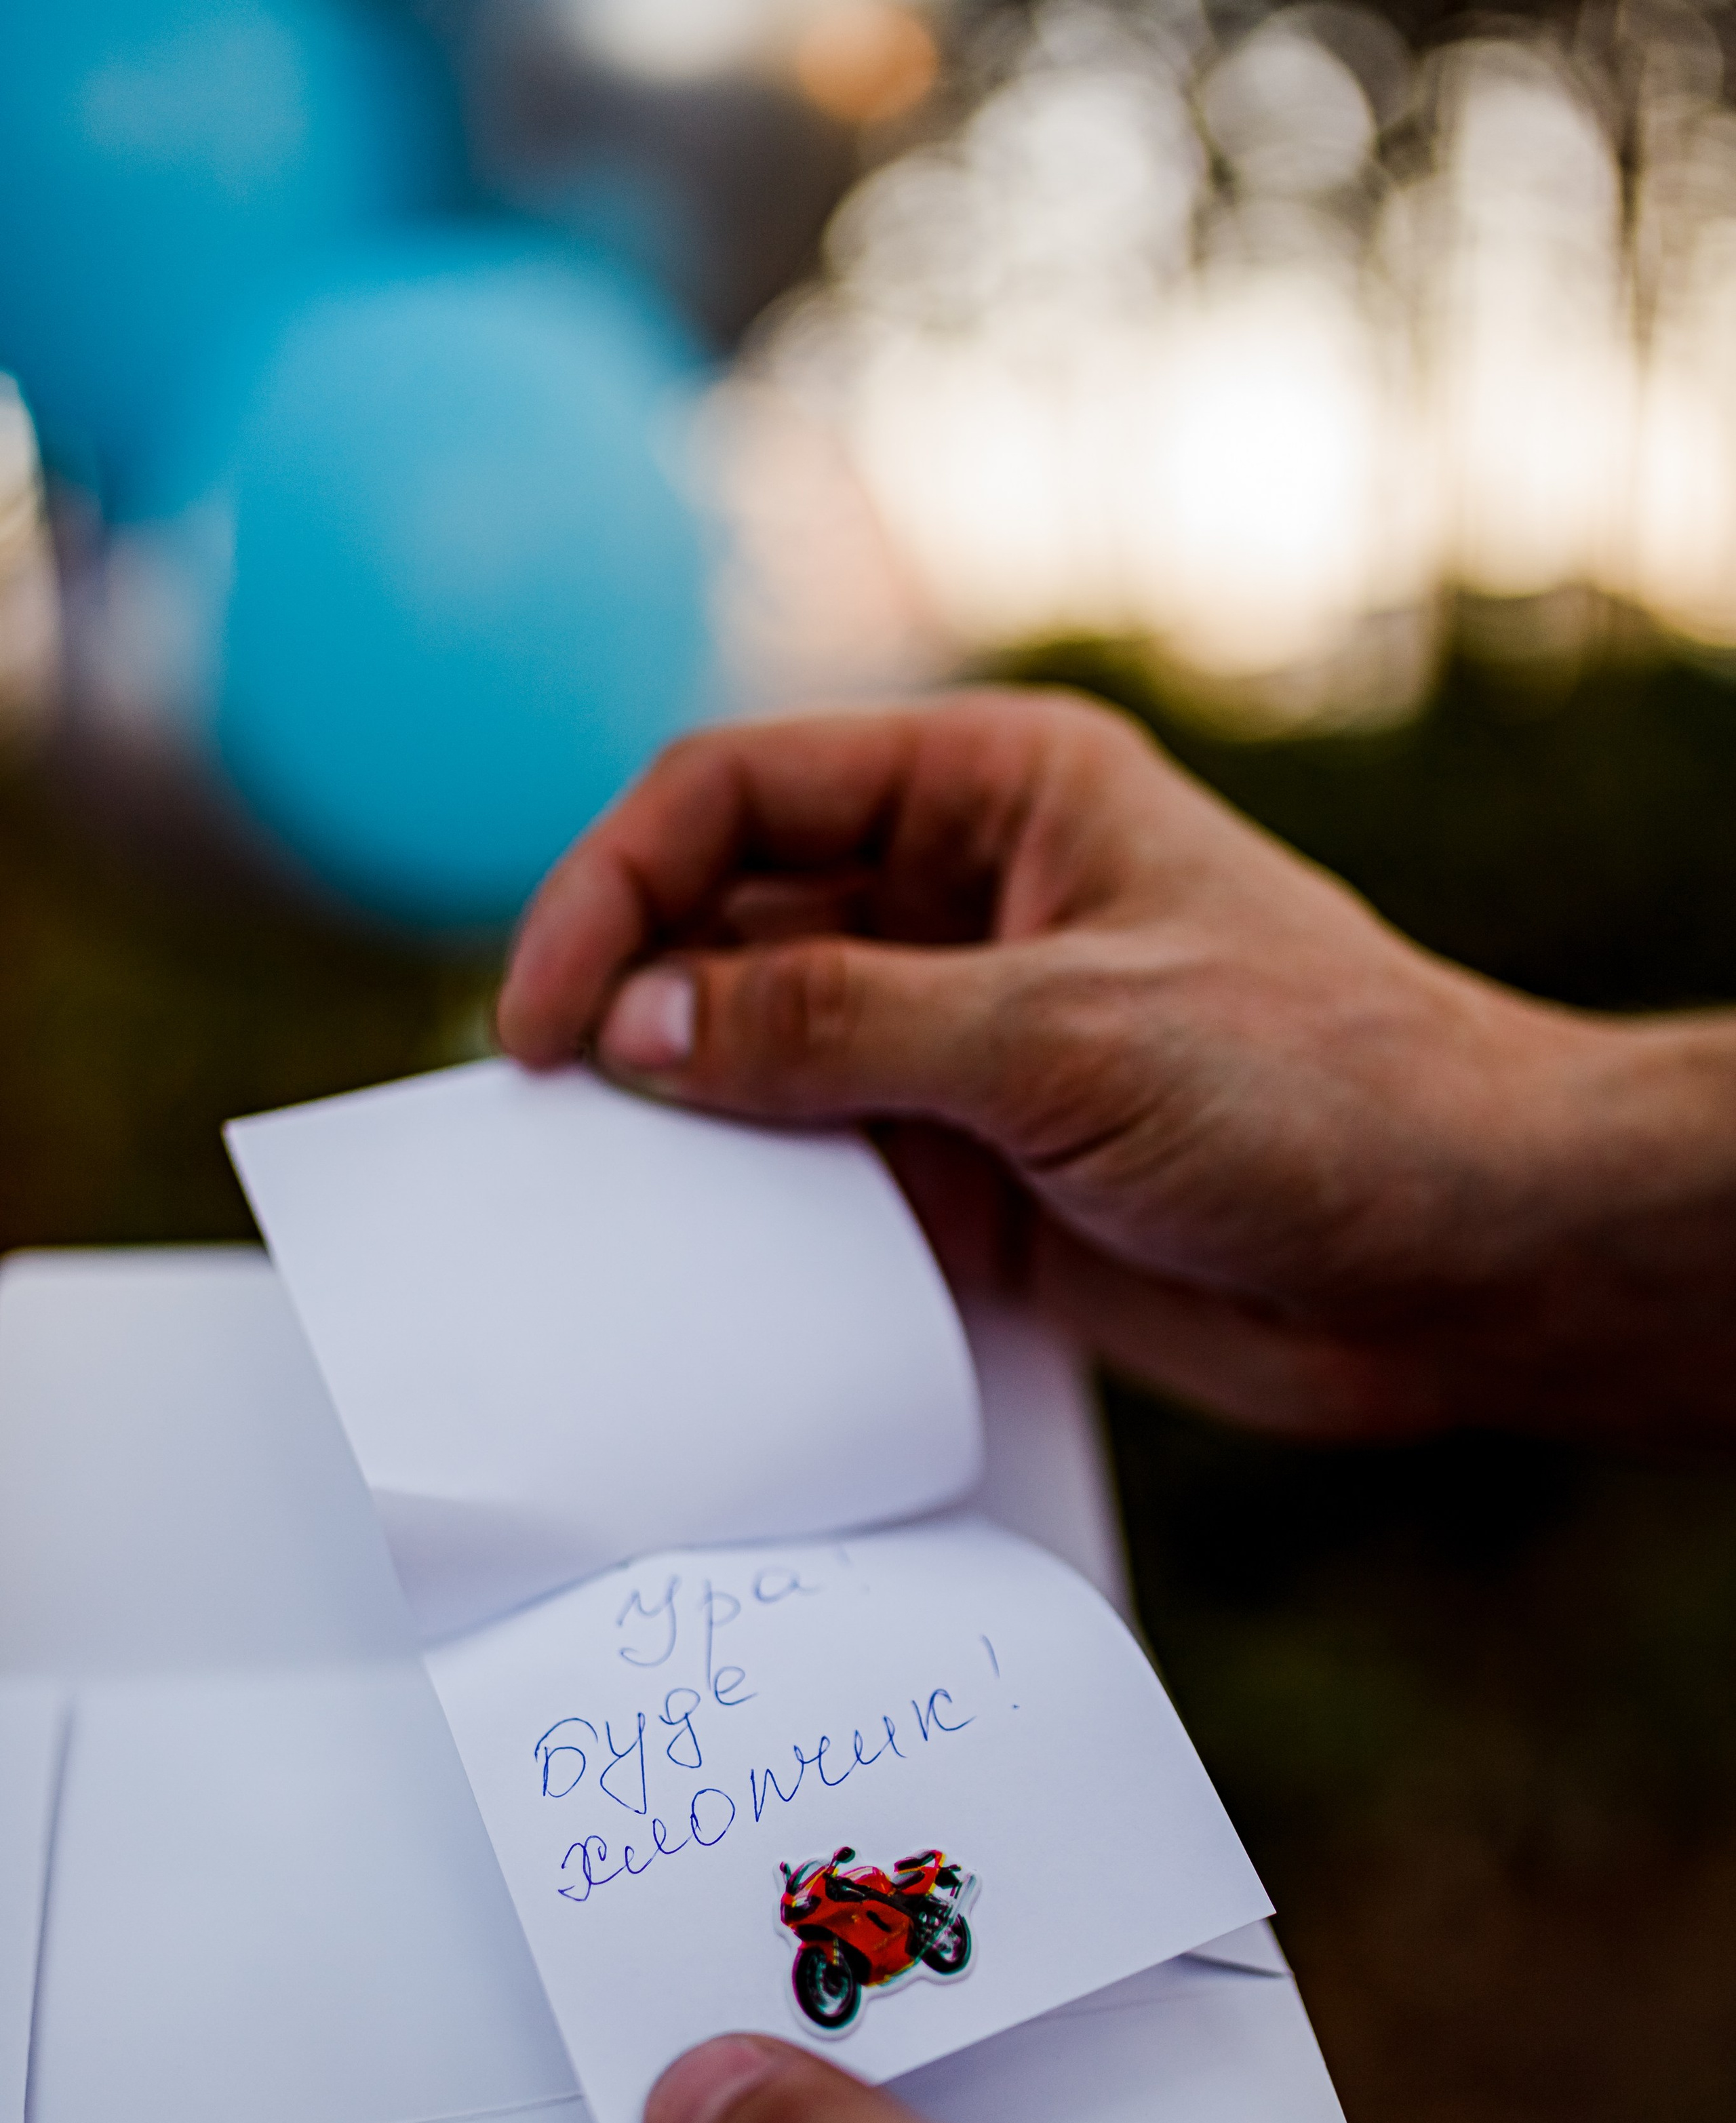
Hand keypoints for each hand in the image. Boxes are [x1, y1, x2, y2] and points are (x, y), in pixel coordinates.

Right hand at [497, 691, 1735, 1439]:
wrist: (1465, 1258)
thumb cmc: (1317, 1092)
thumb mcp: (1060, 1037)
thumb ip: (836, 1024)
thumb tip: (635, 1025)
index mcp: (996, 794)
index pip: (740, 796)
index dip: (614, 887)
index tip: (544, 1022)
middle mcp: (963, 904)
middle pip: (728, 920)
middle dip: (629, 1004)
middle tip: (549, 1122)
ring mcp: (961, 1043)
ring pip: (757, 1053)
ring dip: (682, 1118)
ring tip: (604, 1202)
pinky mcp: (973, 1171)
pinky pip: (819, 1173)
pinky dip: (753, 1213)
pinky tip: (706, 1266)